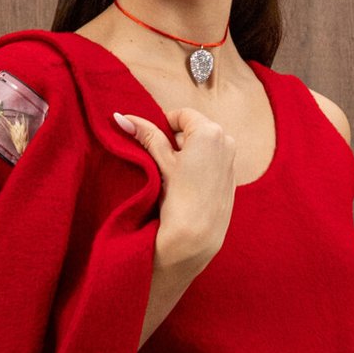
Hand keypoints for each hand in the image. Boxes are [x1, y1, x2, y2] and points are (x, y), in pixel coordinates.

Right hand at [113, 105, 236, 276]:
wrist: (196, 238)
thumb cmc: (178, 198)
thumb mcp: (160, 162)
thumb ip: (146, 136)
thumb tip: (122, 118)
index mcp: (210, 131)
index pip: (182, 115)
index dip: (164, 125)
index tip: (153, 142)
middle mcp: (226, 141)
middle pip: (194, 129)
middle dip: (176, 141)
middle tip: (161, 161)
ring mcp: (231, 161)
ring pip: (203, 147)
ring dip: (187, 155)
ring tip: (173, 177)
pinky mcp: (231, 179)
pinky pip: (212, 164)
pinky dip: (199, 169)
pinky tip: (187, 188)